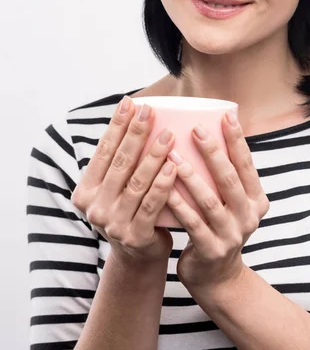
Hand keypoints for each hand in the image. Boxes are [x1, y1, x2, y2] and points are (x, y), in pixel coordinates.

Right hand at [71, 97, 176, 264]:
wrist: (140, 256)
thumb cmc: (133, 210)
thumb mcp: (118, 188)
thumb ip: (121, 162)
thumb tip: (138, 114)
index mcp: (86, 190)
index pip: (103, 151)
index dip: (116, 125)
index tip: (129, 102)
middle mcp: (94, 206)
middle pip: (119, 162)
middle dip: (135, 132)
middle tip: (150, 109)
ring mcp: (113, 223)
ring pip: (136, 181)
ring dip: (153, 155)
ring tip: (168, 133)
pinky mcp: (134, 236)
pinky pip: (151, 204)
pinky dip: (163, 183)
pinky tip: (174, 164)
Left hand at [166, 111, 269, 288]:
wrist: (217, 277)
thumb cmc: (218, 227)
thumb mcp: (233, 204)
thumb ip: (226, 177)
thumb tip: (208, 131)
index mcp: (257, 200)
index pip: (247, 164)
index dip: (238, 140)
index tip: (227, 115)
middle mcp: (249, 217)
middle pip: (230, 179)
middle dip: (214, 152)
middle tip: (196, 130)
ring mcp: (232, 235)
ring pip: (210, 200)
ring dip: (190, 175)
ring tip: (173, 154)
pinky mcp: (211, 250)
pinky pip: (192, 222)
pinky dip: (178, 203)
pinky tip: (164, 187)